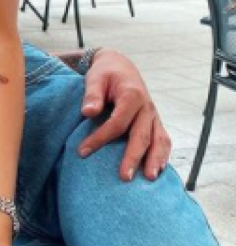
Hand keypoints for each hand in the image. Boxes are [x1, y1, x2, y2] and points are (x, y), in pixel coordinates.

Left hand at [78, 48, 170, 181]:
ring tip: (148, 178)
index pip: (117, 123)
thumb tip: (88, 112)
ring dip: (155, 160)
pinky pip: (163, 140)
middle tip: (124, 177)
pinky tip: (158, 170)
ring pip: (158, 140)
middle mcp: (146, 108)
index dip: (100, 138)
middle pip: (141, 136)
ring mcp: (153, 116)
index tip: (83, 151)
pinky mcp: (154, 122)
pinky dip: (162, 155)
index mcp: (132, 96)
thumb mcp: (95, 77)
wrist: (121, 67)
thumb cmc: (106, 73)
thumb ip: (92, 95)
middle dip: (132, 157)